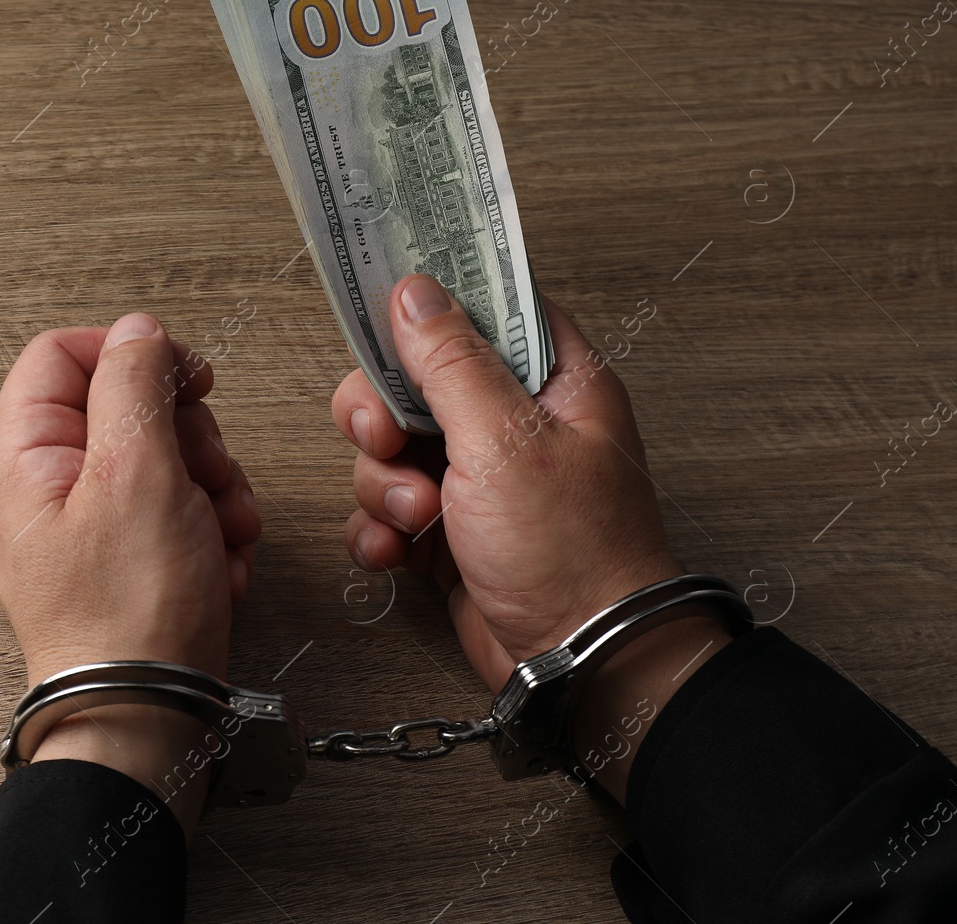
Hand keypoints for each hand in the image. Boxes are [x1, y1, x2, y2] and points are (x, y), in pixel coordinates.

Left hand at [0, 313, 261, 831]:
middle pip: (126, 407)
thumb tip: (137, 333)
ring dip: (212, 488)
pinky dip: (212, 531)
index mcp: (25, 457)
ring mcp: (89, 528)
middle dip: (188, 435)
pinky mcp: (128, 562)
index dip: (129, 354)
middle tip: (206, 471)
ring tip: (221, 531)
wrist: (146, 719)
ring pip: (164, 461)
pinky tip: (222, 563)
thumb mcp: (136, 473)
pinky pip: (177, 514)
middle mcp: (48, 489)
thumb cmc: (129, 616)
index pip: (62, 355)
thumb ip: (133, 385)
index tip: (183, 377)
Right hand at [330, 276, 727, 799]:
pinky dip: (379, 528)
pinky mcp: (450, 531)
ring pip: (392, 448)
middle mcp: (515, 424)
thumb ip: (452, 362)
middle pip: (417, 379)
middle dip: (385, 414)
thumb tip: (414, 292)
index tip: (383, 309)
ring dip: (385, 483)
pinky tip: (394, 549)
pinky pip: (388, 508)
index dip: (433, 304)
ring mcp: (480, 479)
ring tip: (418, 515)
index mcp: (552, 383)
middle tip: (387, 439)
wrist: (577, 665)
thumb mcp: (506, 441)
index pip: (486, 308)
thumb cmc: (574, 555)